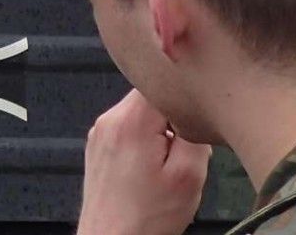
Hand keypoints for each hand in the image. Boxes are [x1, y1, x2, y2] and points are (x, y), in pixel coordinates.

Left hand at [75, 90, 209, 234]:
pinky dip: (145, 142)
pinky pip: (128, 130)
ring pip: (140, 114)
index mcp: (130, 119)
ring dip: (160, 131)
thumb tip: (196, 113)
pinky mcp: (97, 146)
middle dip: (174, 117)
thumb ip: (196, 135)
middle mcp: (109, 118)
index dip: (185, 95)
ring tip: (167, 164)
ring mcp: (99, 132)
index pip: (162, 82)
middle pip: (150, 97)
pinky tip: (151, 169)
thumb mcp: (188, 176)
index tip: (198, 115)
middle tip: (184, 149)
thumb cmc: (149, 215)